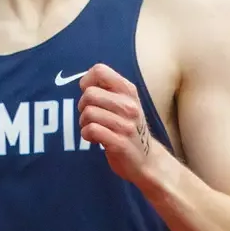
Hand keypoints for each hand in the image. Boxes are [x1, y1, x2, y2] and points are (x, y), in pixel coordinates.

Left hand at [78, 63, 161, 185]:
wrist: (146, 159)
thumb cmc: (128, 127)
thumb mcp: (124, 103)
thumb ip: (107, 90)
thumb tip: (84, 83)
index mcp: (129, 90)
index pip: (100, 71)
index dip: (87, 81)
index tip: (90, 94)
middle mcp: (130, 105)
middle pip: (89, 94)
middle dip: (82, 106)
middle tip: (91, 116)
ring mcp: (126, 125)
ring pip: (88, 113)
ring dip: (84, 123)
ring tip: (93, 128)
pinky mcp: (120, 143)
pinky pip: (91, 130)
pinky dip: (86, 134)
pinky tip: (94, 139)